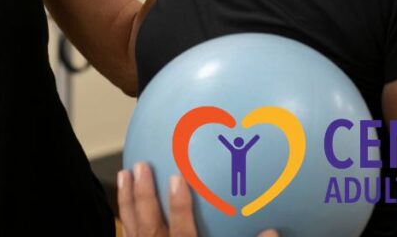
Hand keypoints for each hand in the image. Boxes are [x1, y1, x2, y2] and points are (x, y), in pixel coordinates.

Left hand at [118, 163, 277, 236]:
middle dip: (144, 195)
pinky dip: (125, 220)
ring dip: (127, 201)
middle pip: (149, 225)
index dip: (178, 206)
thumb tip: (272, 232)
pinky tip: (124, 206)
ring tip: (124, 174)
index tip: (177, 179)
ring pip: (132, 229)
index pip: (180, 231)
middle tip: (141, 166)